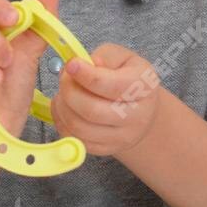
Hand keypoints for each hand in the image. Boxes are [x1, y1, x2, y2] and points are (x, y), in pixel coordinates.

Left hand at [51, 43, 162, 158]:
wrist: (140, 109)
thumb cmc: (127, 77)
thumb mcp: (122, 58)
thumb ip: (104, 57)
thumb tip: (84, 65)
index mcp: (144, 87)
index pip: (112, 85)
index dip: (86, 75)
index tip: (71, 64)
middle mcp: (138, 115)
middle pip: (92, 110)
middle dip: (69, 92)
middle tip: (64, 78)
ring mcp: (123, 137)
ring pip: (80, 128)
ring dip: (62, 108)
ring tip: (62, 94)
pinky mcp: (107, 149)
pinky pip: (76, 141)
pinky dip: (62, 123)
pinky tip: (64, 109)